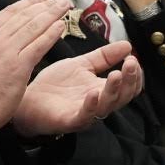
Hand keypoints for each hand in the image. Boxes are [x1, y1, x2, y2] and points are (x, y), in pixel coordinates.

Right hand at [0, 0, 72, 135]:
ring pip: (34, 27)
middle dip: (45, 6)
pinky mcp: (20, 67)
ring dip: (52, 15)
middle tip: (60, 0)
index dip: (27, 3)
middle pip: (25, 17)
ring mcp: (9, 52)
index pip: (10, 13)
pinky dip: (51, 35)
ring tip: (65, 7)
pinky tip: (61, 27)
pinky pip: (39, 46)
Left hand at [12, 41, 143, 137]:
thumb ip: (104, 57)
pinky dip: (91, 106)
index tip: (133, 57)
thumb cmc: (55, 84)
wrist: (29, 98)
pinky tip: (94, 93)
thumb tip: (128, 44)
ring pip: (107, 106)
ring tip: (116, 74)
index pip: (128, 86)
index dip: (134, 74)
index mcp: (103, 90)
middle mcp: (98, 103)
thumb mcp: (82, 64)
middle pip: (123, 96)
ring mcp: (85, 113)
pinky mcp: (70, 120)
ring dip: (114, 90)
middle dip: (130, 80)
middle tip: (131, 64)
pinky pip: (84, 116)